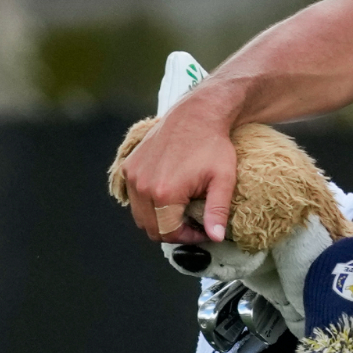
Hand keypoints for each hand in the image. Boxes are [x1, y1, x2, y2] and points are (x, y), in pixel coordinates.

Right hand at [118, 92, 239, 243]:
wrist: (196, 114)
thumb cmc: (212, 145)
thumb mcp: (223, 180)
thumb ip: (217, 212)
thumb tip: (216, 237)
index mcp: (164, 193)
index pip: (169, 234)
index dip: (188, 237)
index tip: (202, 230)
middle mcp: (143, 186)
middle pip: (152, 229)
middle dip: (173, 231)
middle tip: (192, 223)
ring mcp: (133, 176)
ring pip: (140, 216)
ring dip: (159, 219)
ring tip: (181, 209)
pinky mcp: (129, 167)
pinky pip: (134, 197)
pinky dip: (148, 203)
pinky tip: (168, 194)